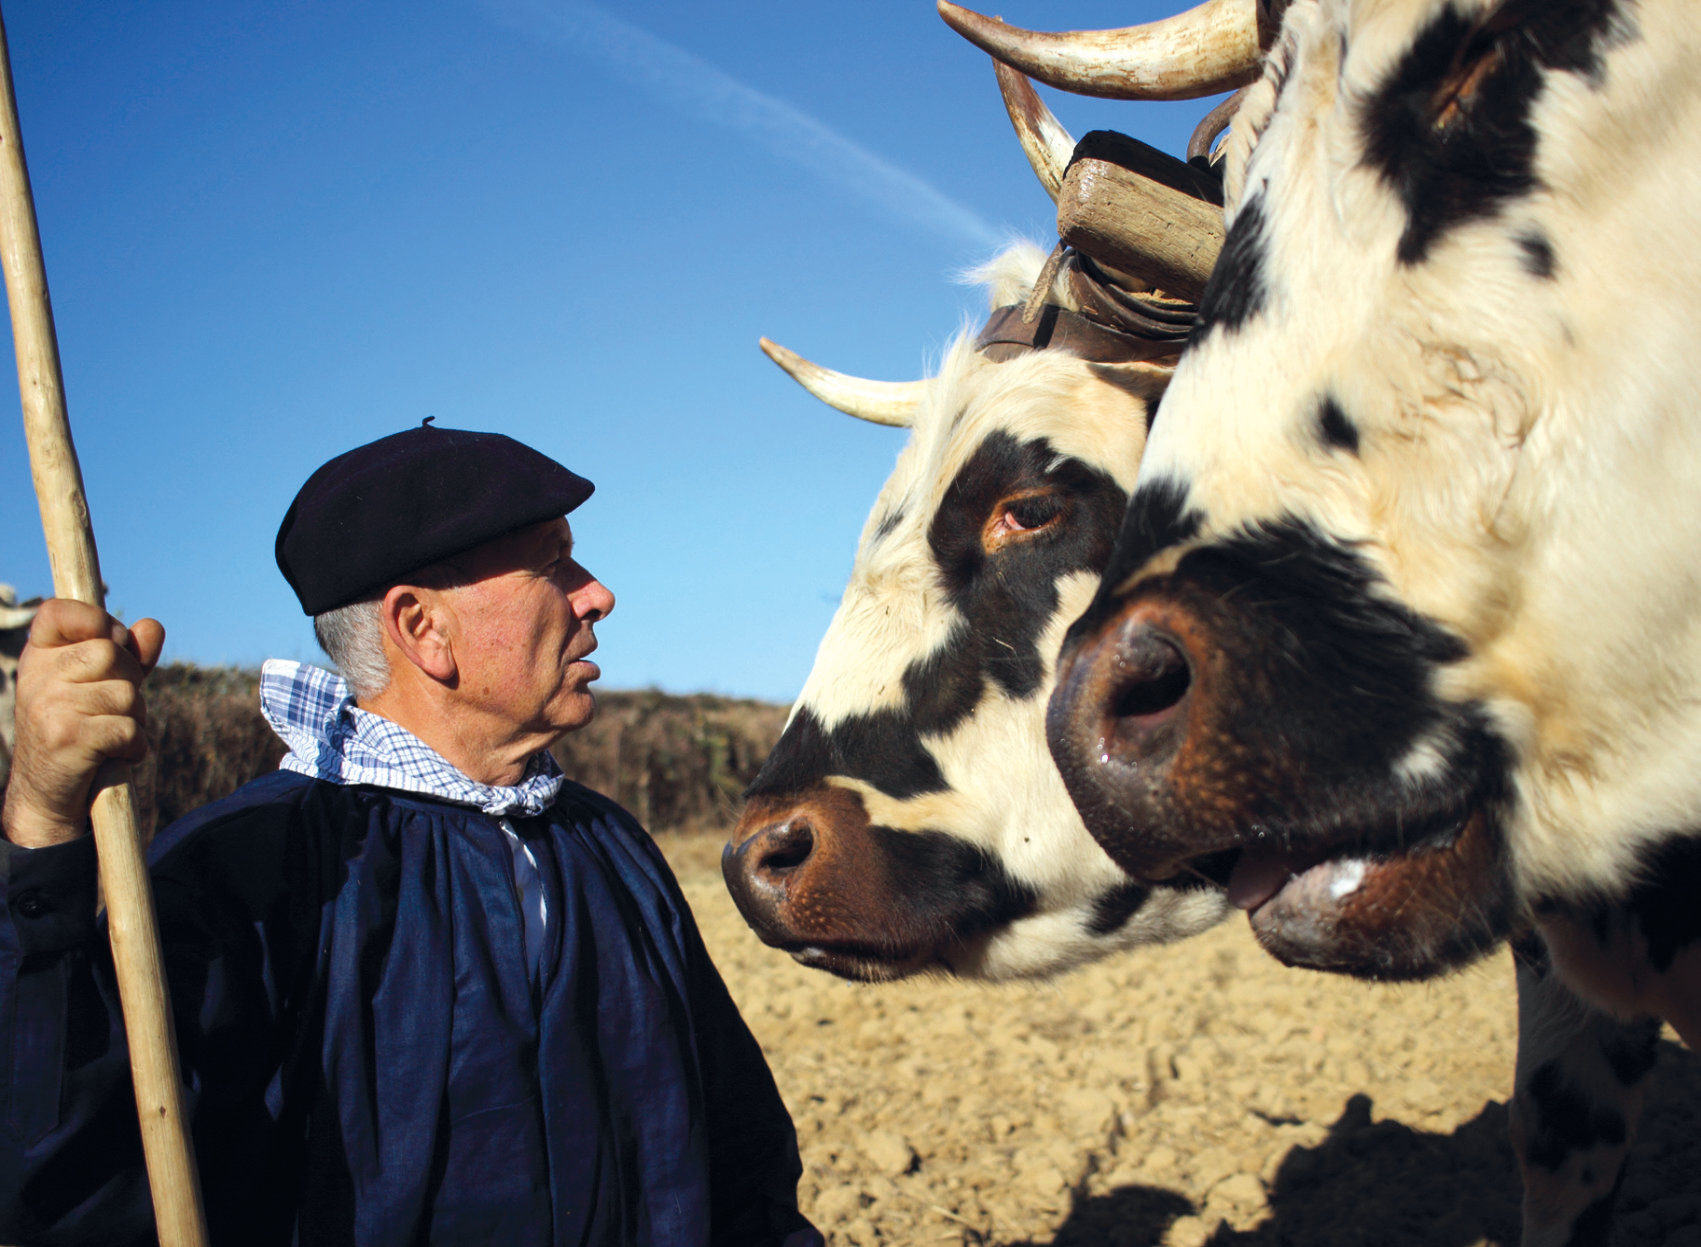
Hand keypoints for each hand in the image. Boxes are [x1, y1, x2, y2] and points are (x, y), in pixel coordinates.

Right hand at [2, 599, 164, 847]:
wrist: (46, 793)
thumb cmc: (79, 730)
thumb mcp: (99, 686)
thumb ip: (129, 656)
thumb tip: (152, 626)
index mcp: (39, 656)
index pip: (59, 611)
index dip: (97, 620)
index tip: (109, 642)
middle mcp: (37, 677)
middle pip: (111, 652)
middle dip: (130, 681)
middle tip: (114, 707)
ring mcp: (50, 707)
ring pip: (127, 694)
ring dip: (135, 718)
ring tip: (111, 734)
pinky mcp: (68, 738)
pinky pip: (129, 729)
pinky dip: (134, 746)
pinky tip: (114, 754)